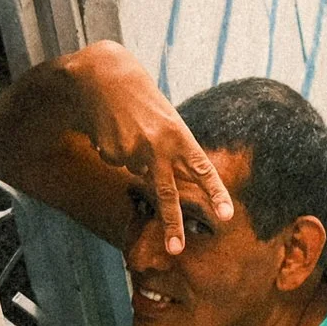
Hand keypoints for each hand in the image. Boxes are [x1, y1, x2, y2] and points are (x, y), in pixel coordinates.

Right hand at [62, 43, 233, 255]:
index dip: (215, 192)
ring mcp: (132, 152)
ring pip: (138, 171)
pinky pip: (118, 162)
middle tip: (176, 249)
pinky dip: (117, 150)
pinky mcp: (111, 153)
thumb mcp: (167, 118)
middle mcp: (157, 146)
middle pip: (167, 192)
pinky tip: (112, 129)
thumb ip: (176, 148)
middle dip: (172, 222)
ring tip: (127, 126)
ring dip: (134, 156)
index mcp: (178, 134)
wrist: (100, 76)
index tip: (226, 214)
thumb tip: (178, 180)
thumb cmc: (141, 97)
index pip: (202, 169)